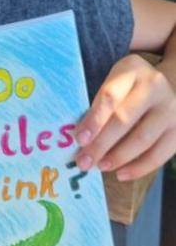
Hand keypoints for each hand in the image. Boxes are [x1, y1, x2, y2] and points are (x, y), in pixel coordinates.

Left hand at [74, 54, 175, 181]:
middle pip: (125, 119)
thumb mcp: (116, 83)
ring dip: (118, 157)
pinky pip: (159, 154)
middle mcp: (155, 88)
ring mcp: (171, 110)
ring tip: (100, 166)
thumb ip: (100, 104)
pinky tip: (121, 174)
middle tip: (84, 161)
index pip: (110, 96)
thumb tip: (80, 137)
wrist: (171, 86)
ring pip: (143, 139)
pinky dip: (139, 168)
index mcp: (132, 71)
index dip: (94, 120)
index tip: (78, 139)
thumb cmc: (131, 88)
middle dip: (101, 144)